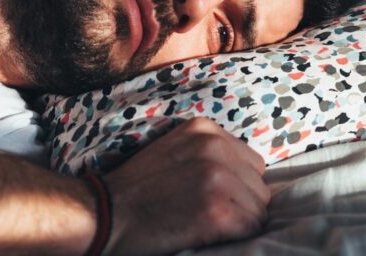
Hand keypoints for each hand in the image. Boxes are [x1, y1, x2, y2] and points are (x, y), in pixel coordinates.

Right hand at [102, 117, 269, 254]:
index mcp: (204, 129)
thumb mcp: (174, 150)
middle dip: (241, 203)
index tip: (214, 197)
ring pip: (259, 209)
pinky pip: (251, 228)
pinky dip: (235, 237)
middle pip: (259, 186)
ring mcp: (217, 178)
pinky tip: (208, 234)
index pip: (252, 163)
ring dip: (239, 222)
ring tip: (206, 224)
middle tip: (209, 214)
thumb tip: (247, 175)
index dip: (238, 185)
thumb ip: (208, 152)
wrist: (106, 213)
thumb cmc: (137, 188)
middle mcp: (214, 147)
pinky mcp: (218, 210)